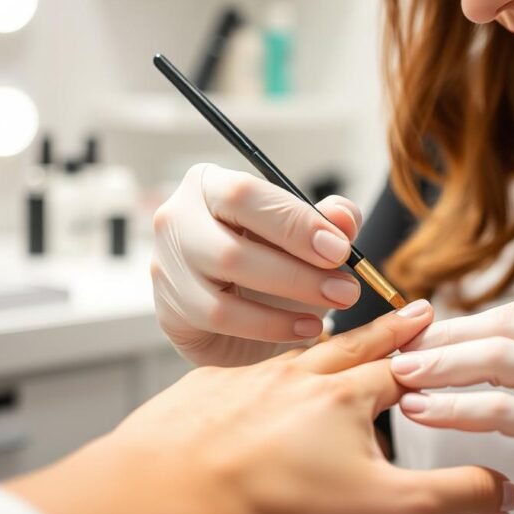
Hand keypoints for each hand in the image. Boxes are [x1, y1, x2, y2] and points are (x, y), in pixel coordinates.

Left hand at [5, 300, 513, 513]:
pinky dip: (262, 369)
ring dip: (327, 345)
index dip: (424, 349)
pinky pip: (243, 371)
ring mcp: (247, 381)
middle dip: (387, 330)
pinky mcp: (203, 394)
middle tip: (410, 310)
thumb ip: (455, 495)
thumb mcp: (388, 512)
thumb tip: (503, 490)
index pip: (398, 364)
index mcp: (345, 396)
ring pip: (299, 354)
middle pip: (354, 345)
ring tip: (341, 338)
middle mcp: (297, 376)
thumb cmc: (274, 506)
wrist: (170, 499)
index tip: (438, 325)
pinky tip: (260, 378)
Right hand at [151, 163, 363, 365]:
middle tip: (346, 289)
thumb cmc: (269, 262)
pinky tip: (304, 328)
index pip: (245, 194)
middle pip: (232, 246)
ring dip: (287, 300)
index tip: (341, 250)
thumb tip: (344, 218)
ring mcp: (167, 264)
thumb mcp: (302, 238)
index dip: (296, 222)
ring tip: (330, 311)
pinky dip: (270, 326)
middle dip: (298, 271)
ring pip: (225, 286)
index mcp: (209, 185)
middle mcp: (177, 218)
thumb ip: (327, 222)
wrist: (238, 318)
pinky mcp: (169, 308)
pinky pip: (221, 318)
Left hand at [391, 278, 513, 513]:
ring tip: (401, 376)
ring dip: (439, 368)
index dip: (462, 323)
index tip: (420, 333)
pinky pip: (498, 410)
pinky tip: (421, 410)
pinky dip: (452, 408)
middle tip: (398, 350)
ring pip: (494, 362)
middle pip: (499, 330)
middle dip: (443, 340)